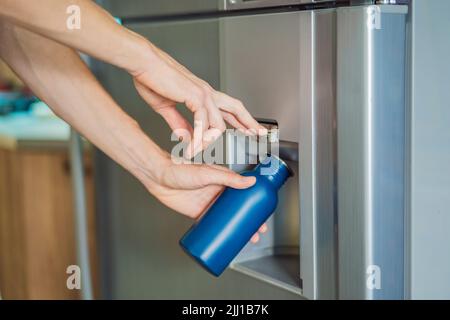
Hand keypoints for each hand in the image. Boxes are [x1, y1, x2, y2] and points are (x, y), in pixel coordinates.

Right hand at [131, 43, 265, 157]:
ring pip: (218, 123)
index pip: (228, 108)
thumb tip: (186, 137)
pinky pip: (203, 122)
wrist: (144, 64)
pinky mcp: (194, 96)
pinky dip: (198, 137)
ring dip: (209, 142)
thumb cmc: (152, 79)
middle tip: (259, 135)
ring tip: (201, 153)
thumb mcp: (167, 107)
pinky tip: (193, 146)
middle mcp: (207, 93)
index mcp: (202, 93)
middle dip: (248, 122)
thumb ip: (179, 123)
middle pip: (236, 108)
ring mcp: (203, 94)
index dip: (240, 120)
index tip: (249, 130)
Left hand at [145, 157, 266, 241]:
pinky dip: (221, 232)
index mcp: (224, 180)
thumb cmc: (181, 169)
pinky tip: (226, 239)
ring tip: (246, 239)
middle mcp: (218, 192)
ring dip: (237, 228)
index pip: (244, 192)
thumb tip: (250, 181)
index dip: (255, 203)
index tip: (263, 212)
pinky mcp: (198, 213)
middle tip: (258, 231)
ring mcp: (209, 203)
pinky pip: (212, 224)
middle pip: (238, 208)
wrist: (159, 178)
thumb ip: (228, 178)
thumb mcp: (208, 173)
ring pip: (227, 218)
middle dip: (249, 220)